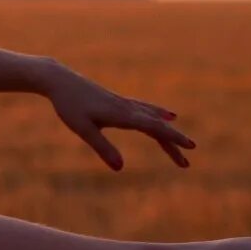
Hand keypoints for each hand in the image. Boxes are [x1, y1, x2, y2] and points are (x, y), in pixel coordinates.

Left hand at [42, 61, 193, 170]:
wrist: (59, 80)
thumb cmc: (69, 105)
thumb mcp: (83, 130)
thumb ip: (103, 148)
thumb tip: (121, 169)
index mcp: (122, 115)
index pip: (155, 129)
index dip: (173, 139)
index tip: (190, 148)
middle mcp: (127, 108)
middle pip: (158, 126)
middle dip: (173, 142)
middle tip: (187, 160)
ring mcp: (123, 103)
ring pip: (152, 116)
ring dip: (167, 128)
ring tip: (181, 137)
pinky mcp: (116, 100)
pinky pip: (144, 108)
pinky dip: (157, 114)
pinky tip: (161, 114)